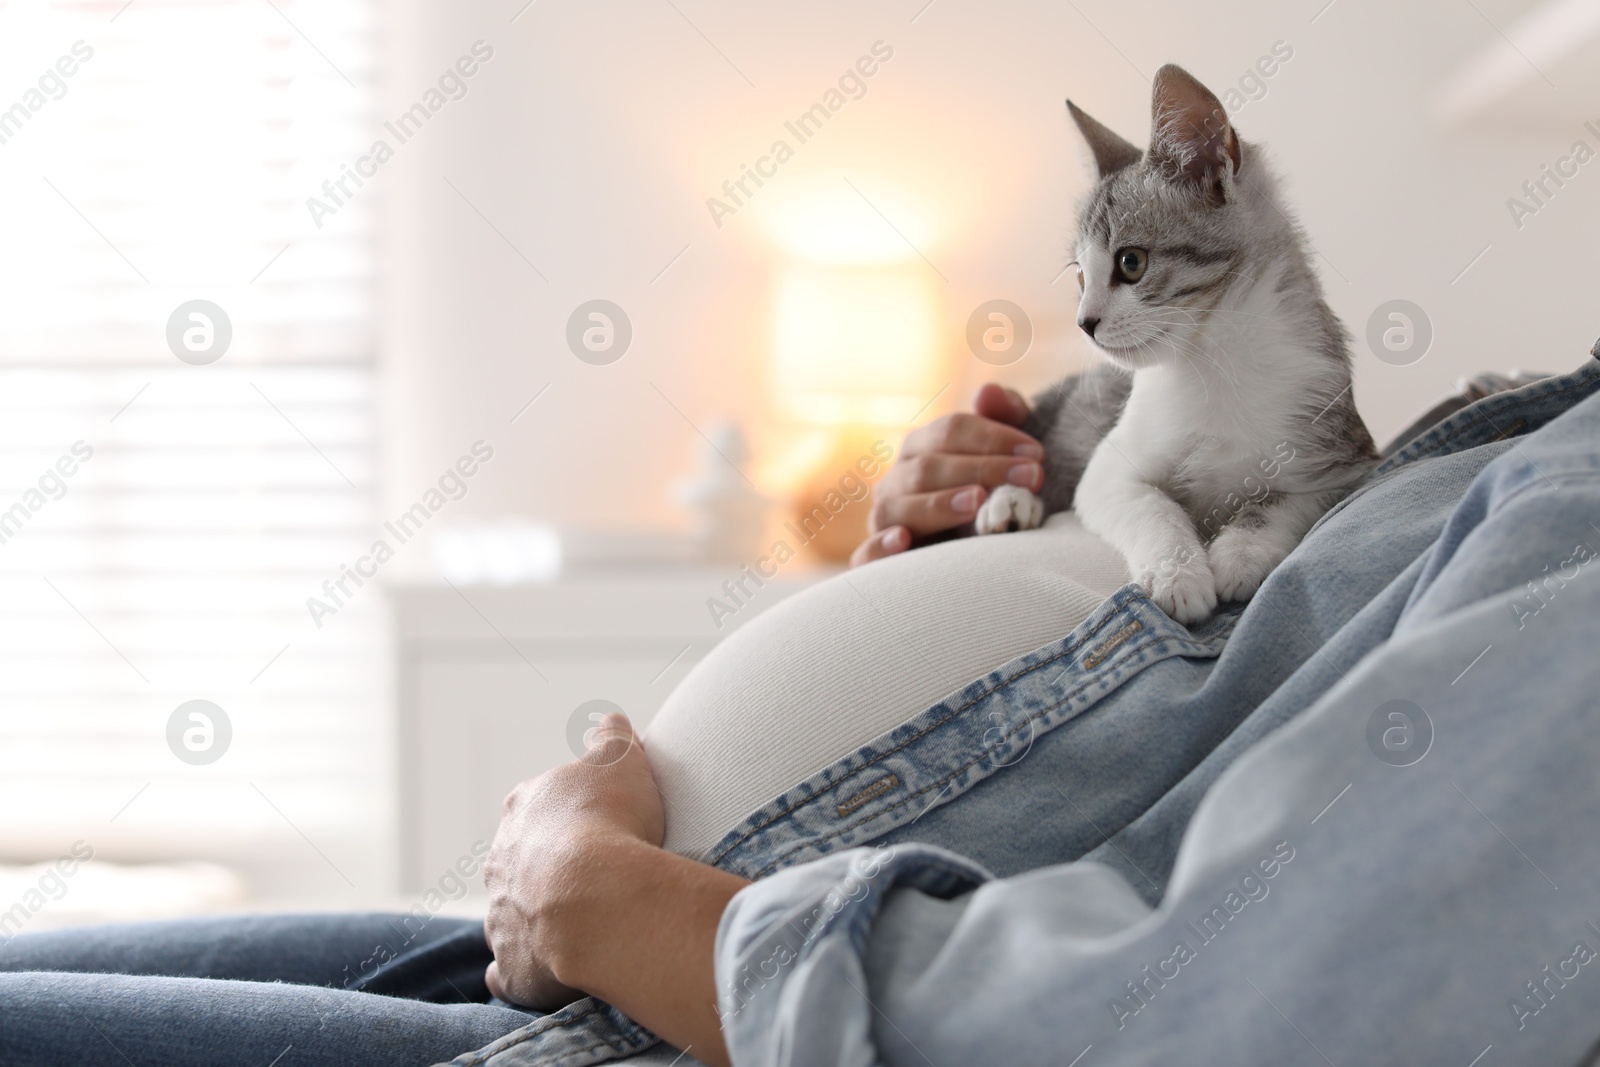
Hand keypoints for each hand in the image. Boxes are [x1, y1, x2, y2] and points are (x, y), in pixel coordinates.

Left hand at [482, 713, 663, 1008]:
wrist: (594, 895)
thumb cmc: (611, 821)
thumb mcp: (620, 760)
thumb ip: (611, 739)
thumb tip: (610, 723)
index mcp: (524, 808)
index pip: (536, 805)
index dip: (565, 815)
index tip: (595, 824)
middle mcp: (501, 860)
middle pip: (518, 861)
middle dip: (545, 867)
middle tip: (589, 877)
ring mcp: (502, 914)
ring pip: (512, 913)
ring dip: (535, 917)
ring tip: (578, 924)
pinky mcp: (512, 964)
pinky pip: (510, 970)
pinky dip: (517, 970)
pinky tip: (537, 970)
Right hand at [851, 383, 1042, 566]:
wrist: (971, 549)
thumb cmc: (990, 493)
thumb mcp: (1004, 452)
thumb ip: (1004, 415)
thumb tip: (986, 392)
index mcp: (921, 448)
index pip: (951, 431)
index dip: (994, 438)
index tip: (1037, 455)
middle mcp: (897, 480)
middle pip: (928, 467)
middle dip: (981, 469)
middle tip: (1030, 479)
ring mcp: (884, 519)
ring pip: (897, 508)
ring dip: (938, 504)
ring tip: (978, 502)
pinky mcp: (876, 559)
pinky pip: (866, 553)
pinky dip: (880, 546)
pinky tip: (904, 540)